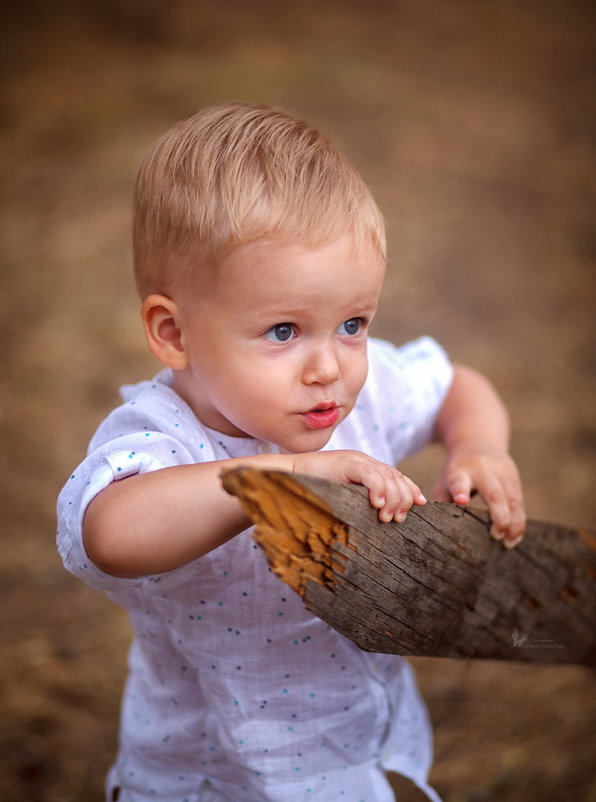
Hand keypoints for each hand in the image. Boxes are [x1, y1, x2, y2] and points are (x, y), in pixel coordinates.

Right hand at [293, 450, 426, 522]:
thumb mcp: (342, 496)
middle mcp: (363, 460)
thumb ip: (360, 501)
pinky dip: (379, 490)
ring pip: (388, 477)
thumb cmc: (310, 491)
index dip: (410, 488)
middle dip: (404, 498)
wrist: (287, 476)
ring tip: (387, 517)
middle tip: (399, 518)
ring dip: (393, 499)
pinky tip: (378, 505)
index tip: (422, 504)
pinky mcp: (346, 463)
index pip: (395, 474)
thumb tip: (377, 518)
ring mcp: (355, 460)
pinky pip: (371, 475)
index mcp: (363, 466)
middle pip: (396, 476)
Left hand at [432, 446, 525, 547]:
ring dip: (513, 523)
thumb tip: (442, 531)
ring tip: (508, 543)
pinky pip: (520, 502)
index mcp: (458, 472)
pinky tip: (515, 536)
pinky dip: (519, 520)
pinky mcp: (514, 476)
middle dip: (498, 516)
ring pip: (512, 499)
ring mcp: (501, 472)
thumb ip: (442, 504)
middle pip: (493, 493)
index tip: (461, 501)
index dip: (460, 491)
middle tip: (495, 536)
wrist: (477, 444)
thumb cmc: (456, 474)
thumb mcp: (444, 484)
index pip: (459, 481)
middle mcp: (482, 470)